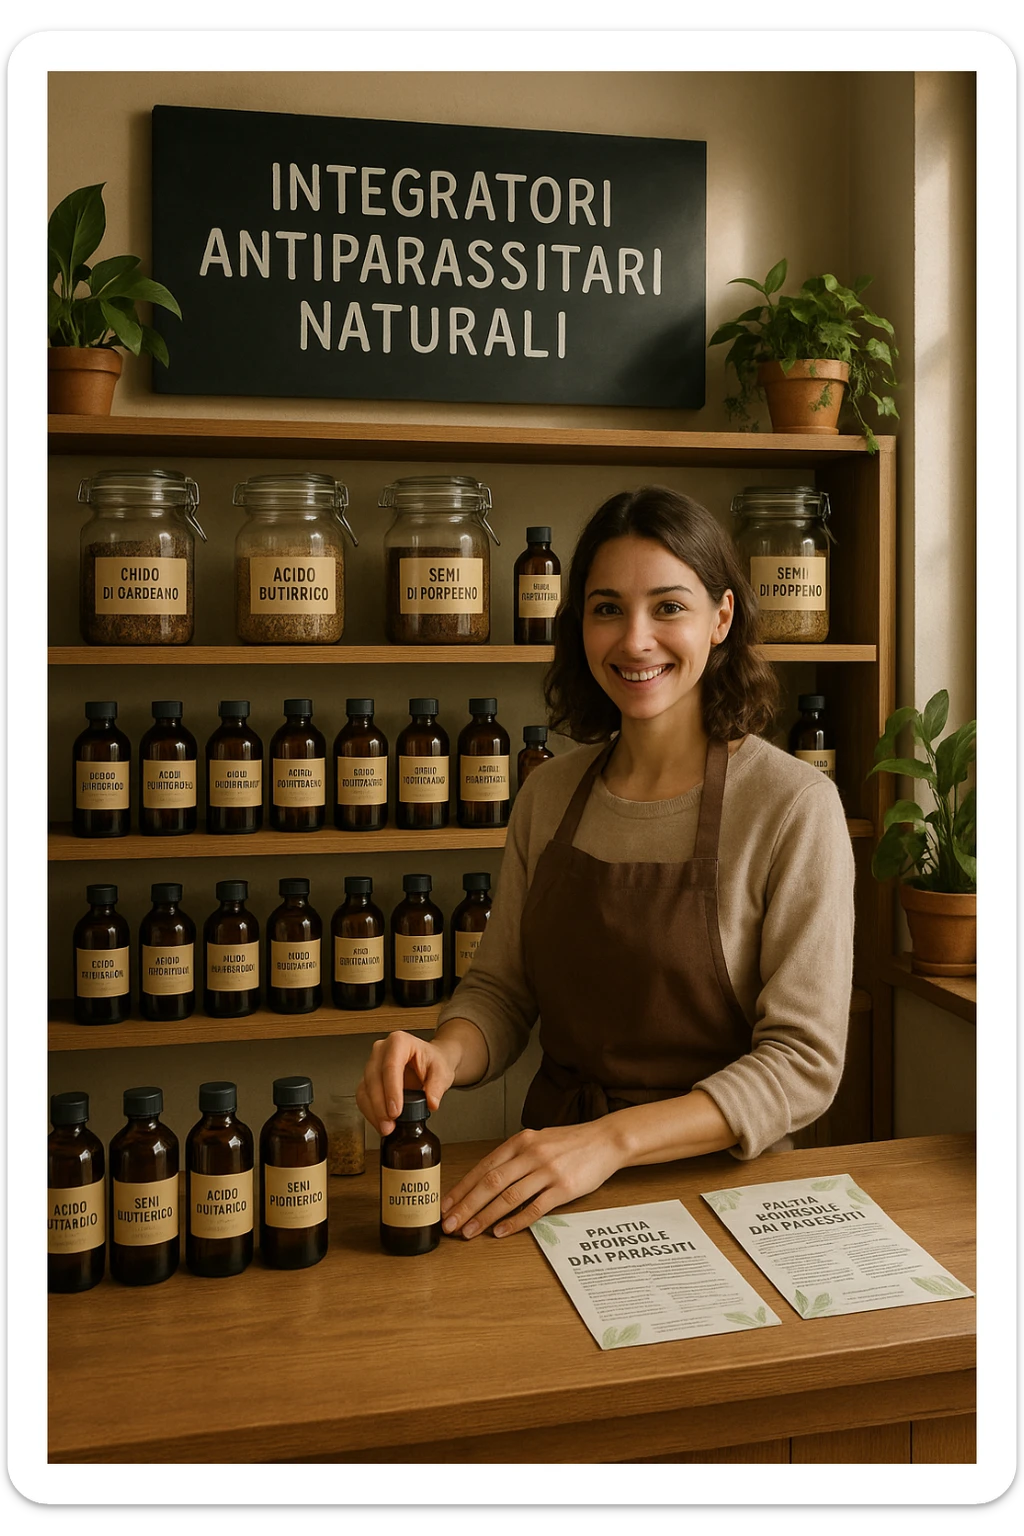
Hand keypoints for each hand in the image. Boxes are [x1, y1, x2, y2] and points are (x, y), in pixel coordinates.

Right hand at [356, 1031, 456, 1136]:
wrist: (430, 1062)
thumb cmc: (433, 1062)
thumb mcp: (442, 1072)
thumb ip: (437, 1086)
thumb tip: (431, 1103)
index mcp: (399, 1042)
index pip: (390, 1066)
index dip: (391, 1090)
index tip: (395, 1110)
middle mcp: (381, 1050)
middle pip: (374, 1077)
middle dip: (379, 1104)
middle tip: (389, 1123)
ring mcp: (372, 1063)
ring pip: (365, 1088)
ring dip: (373, 1111)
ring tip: (386, 1127)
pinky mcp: (368, 1078)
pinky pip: (363, 1096)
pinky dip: (370, 1112)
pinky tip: (380, 1123)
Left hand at [440, 1121, 624, 1240]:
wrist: (606, 1140)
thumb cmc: (570, 1143)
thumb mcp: (537, 1141)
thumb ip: (514, 1157)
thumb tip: (486, 1181)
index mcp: (520, 1141)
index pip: (483, 1168)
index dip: (462, 1189)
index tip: (445, 1206)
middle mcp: (530, 1154)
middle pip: (490, 1183)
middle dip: (465, 1206)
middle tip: (449, 1224)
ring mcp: (547, 1171)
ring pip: (508, 1196)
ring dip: (484, 1217)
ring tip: (468, 1232)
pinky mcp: (564, 1188)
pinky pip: (535, 1208)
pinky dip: (515, 1222)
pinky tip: (501, 1232)